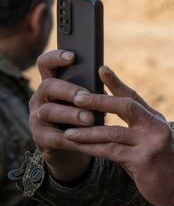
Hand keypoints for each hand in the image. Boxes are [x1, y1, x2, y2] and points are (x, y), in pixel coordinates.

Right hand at [29, 50, 96, 180]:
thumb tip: (105, 73)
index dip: (55, 57)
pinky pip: (53, 137)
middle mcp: (41, 98)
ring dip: (71, 114)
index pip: (46, 64)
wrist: (74, 148)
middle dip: (68, 90)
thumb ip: (93, 88)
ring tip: (90, 119)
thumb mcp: (90, 101)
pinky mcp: (40, 138)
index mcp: (54, 84)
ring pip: (49, 111)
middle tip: (85, 96)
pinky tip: (84, 139)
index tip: (72, 56)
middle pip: (48, 86)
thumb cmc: (86, 118)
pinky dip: (71, 138)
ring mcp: (37, 118)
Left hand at [39, 64, 173, 205]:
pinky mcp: (143, 160)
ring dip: (87, 132)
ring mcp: (151, 142)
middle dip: (99, 101)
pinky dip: (92, 148)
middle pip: (125, 107)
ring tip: (68, 131)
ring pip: (113, 132)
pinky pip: (111, 151)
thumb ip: (132, 127)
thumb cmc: (156, 163)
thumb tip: (103, 112)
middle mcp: (156, 127)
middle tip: (77, 98)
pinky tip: (78, 147)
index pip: (134, 96)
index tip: (101, 69)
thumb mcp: (148, 140)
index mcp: (155, 119)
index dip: (116, 82)